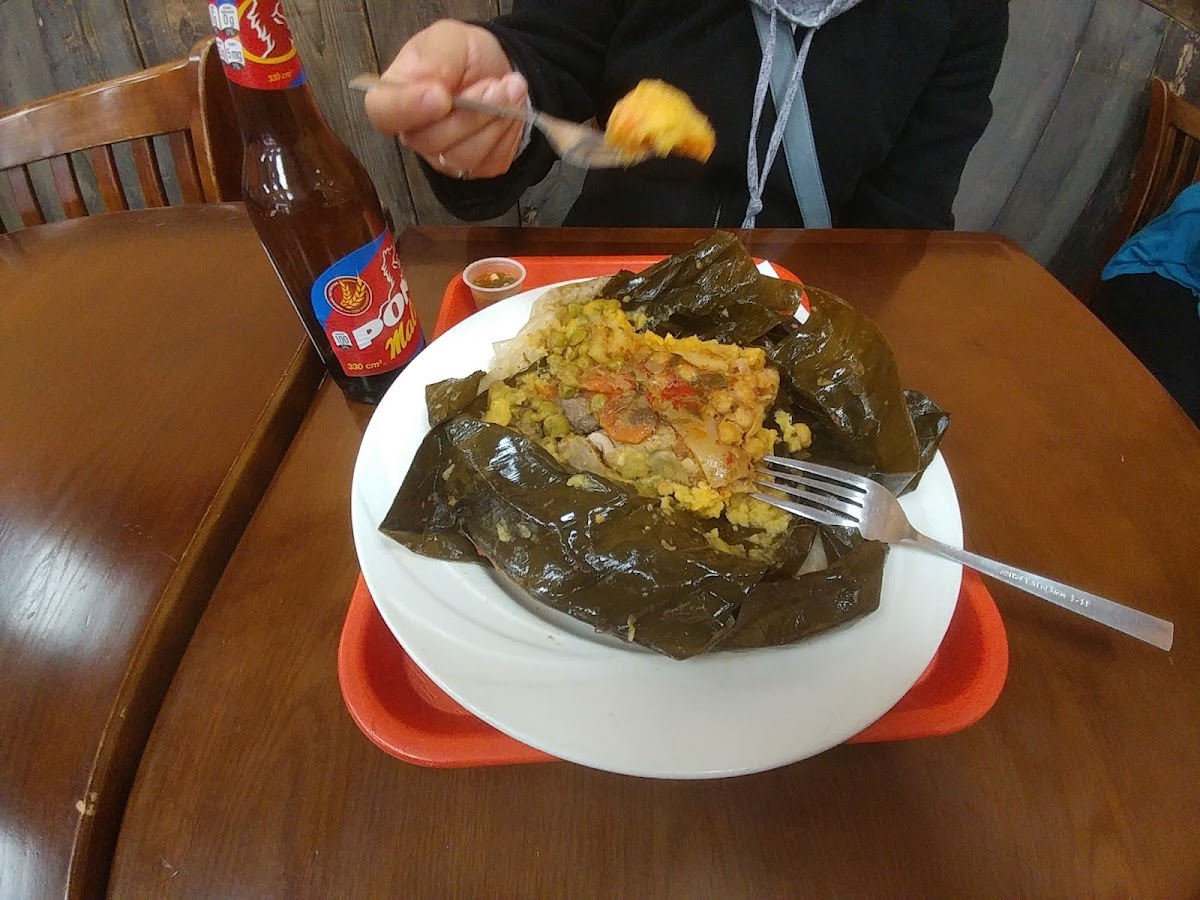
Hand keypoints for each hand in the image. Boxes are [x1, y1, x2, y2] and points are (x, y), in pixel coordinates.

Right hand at [363, 19, 528, 179]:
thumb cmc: (463, 55)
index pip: (383, 113)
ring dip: (493, 122)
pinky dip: (506, 132)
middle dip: (469, 113)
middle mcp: (414, 133)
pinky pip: (489, 161)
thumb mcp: (448, 38)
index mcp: (395, 96)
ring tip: (509, 89)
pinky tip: (510, 109)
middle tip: (494, 85)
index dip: (408, 108)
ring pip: (462, 156)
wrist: (499, 71)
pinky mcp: (475, 167)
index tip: (442, 95)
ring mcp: (443, 156)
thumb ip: (436, 58)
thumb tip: (431, 84)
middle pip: (429, 141)